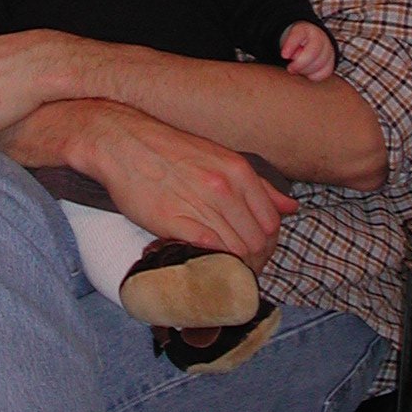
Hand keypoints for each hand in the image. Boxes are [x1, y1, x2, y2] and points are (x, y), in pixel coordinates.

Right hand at [4, 101, 296, 268]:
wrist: (120, 140)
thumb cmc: (169, 150)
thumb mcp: (220, 157)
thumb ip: (258, 184)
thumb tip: (291, 206)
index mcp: (238, 171)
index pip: (272, 223)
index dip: (267, 245)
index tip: (254, 253)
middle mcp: (224, 188)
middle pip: (259, 242)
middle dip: (255, 262)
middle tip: (239, 268)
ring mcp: (199, 204)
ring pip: (238, 252)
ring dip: (235, 269)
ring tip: (223, 271)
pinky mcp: (174, 221)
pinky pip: (209, 254)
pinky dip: (213, 266)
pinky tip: (205, 267)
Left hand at [280, 21, 334, 82]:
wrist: (308, 41)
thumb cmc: (295, 43)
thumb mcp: (288, 41)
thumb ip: (288, 48)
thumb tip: (292, 57)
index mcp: (305, 29)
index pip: (298, 35)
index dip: (291, 45)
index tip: (284, 55)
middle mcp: (320, 37)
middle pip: (312, 53)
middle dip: (299, 64)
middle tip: (290, 68)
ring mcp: (328, 49)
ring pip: (319, 64)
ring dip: (306, 71)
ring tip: (298, 70)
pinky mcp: (332, 61)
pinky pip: (325, 72)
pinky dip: (314, 76)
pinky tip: (307, 73)